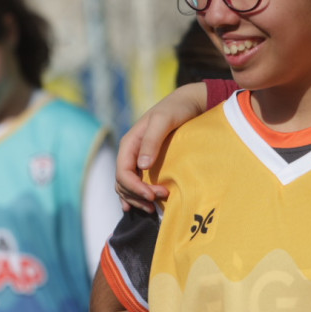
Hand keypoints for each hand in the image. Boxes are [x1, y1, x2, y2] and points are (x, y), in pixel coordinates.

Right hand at [115, 83, 207, 211]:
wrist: (187, 103)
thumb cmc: (176, 109)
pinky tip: (140, 207)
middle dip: (138, 195)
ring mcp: (137, 159)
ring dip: (137, 199)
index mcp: (130, 143)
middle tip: (161, 200)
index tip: (153, 196)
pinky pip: (134, 184)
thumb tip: (142, 165)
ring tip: (154, 208)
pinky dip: (135, 197)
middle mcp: (130, 153)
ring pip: (126, 186)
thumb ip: (152, 140)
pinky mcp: (147, 163)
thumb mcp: (164, 120)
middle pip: (123, 183)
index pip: (123, 172)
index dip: (135, 188)